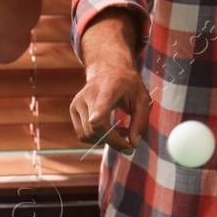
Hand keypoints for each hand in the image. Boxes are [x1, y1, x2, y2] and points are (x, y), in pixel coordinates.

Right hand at [70, 12, 149, 151]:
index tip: (94, 120)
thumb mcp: (143, 101)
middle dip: (115, 141)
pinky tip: (108, 129)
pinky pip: (83, 135)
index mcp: (111, 86)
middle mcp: (90, 92)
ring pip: (88, 134)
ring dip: (106, 141)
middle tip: (130, 143)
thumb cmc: (129, 87)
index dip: (98, 111)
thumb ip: (141, 122)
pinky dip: (97, 138)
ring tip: (121, 131)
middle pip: (97, 127)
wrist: (110, 70)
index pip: (103, 100)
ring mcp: (78, 101)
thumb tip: (133, 145)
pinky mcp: (72, 109)